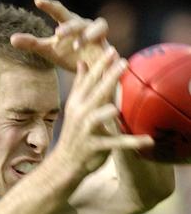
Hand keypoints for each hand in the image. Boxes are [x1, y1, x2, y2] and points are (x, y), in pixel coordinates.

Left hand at [11, 0, 109, 70]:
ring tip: (77, 45)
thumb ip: (31, 43)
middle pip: (77, 21)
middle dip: (69, 26)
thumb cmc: (67, 54)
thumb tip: (11, 39)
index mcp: (68, 24)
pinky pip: (109, 44)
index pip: (58, 11)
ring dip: (88, 34)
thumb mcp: (48, 50)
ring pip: (98, 26)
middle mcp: (84, 26)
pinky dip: (106, 48)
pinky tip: (98, 53)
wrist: (86, 69)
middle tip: (57, 34)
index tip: (37, 1)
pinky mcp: (107, 48)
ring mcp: (97, 36)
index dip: (49, 6)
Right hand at [53, 48, 152, 174]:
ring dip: (107, 112)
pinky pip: (115, 143)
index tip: (112, 50)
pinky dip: (132, 142)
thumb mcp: (74, 106)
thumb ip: (80, 85)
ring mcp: (85, 130)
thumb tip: (81, 62)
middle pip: (95, 93)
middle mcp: (80, 114)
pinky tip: (149, 140)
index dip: (100, 65)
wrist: (65, 162)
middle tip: (123, 62)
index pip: (88, 80)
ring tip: (117, 107)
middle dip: (108, 77)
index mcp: (76, 102)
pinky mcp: (94, 146)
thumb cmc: (75, 132)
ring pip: (98, 118)